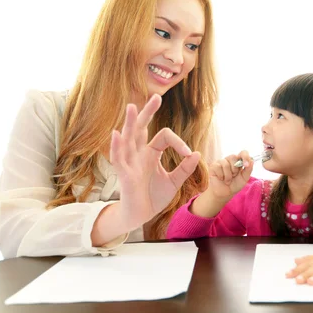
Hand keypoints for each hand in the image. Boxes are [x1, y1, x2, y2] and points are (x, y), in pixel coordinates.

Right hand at [110, 94, 200, 230]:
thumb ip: (185, 168)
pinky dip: (117, 146)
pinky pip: (118, 158)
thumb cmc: (154, 197)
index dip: (178, 142)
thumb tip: (196, 153)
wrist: (141, 216)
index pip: (164, 136)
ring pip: (128, 138)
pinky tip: (116, 134)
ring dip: (129, 123)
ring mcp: (130, 163)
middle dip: (147, 112)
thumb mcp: (174, 182)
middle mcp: (138, 153)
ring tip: (131, 107)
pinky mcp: (124, 175)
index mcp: (151, 152)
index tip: (188, 153)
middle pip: (141, 127)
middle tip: (156, 96)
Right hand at [207, 151, 252, 198]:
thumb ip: (248, 170)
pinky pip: (218, 167)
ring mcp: (221, 162)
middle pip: (233, 157)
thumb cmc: (235, 185)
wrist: (225, 193)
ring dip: (228, 176)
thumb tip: (251, 161)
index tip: (246, 165)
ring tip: (227, 180)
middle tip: (233, 176)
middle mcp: (229, 159)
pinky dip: (221, 176)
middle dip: (234, 169)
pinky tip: (221, 178)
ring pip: (225, 164)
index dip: (245, 157)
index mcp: (238, 161)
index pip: (243, 153)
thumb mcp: (244, 178)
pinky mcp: (214, 166)